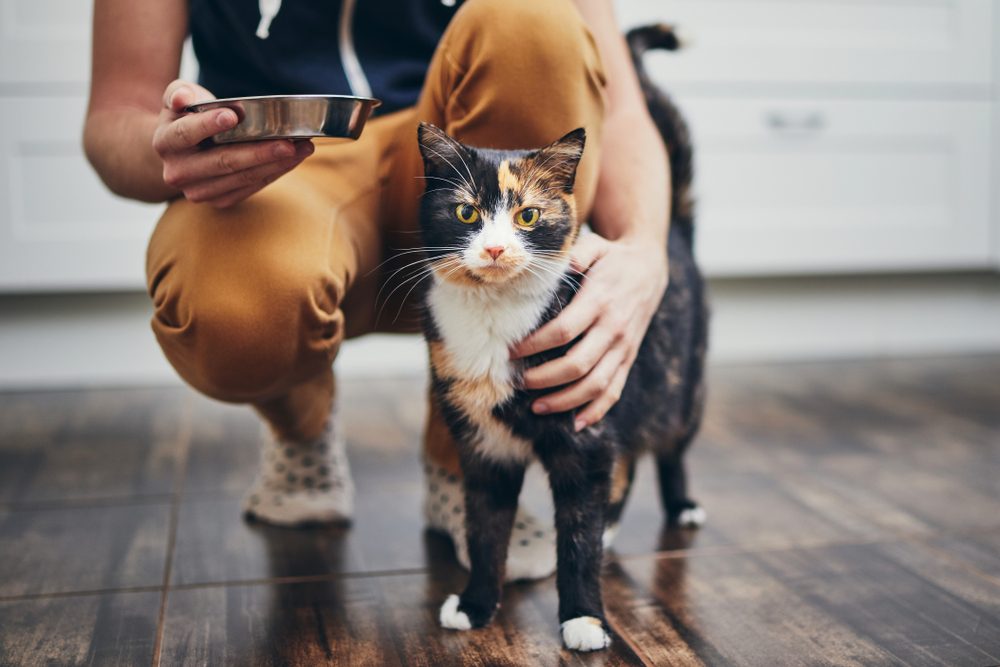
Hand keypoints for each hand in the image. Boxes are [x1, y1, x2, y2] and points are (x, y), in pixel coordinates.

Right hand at [152, 80, 313, 207]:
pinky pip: (252, 188)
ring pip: (242, 178)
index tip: (233, 115)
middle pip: (222, 162)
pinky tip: (294, 159)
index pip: (185, 134)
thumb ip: (179, 93)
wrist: (180, 153)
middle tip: (288, 143)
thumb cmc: (186, 117)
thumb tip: (182, 99)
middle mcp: (178, 172)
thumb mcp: (179, 98)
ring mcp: (199, 191)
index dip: (208, 125)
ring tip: (302, 148)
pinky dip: (275, 173)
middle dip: (259, 152)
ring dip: (276, 164)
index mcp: (165, 142)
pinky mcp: (220, 201)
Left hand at [511, 233, 667, 430]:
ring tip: (537, 407)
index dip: (535, 346)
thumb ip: (575, 255)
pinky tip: (576, 424)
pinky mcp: (629, 358)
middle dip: (544, 379)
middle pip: (577, 365)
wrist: (649, 267)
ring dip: (565, 400)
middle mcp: (613, 328)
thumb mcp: (594, 246)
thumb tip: (555, 266)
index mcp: (600, 301)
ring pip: (596, 385)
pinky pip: (614, 391)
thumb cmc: (611, 258)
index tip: (511, 352)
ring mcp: (623, 347)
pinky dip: (597, 411)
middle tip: (519, 382)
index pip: (563, 331)